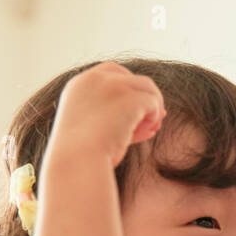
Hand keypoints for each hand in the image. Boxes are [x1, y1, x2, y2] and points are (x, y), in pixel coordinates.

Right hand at [49, 61, 166, 167]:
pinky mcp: (129, 97)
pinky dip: (154, 117)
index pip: (111, 73)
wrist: (78, 162)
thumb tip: (157, 112)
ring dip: (153, 108)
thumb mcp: (95, 130)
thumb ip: (117, 116)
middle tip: (152, 121)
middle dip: (144, 97)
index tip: (134, 110)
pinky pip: (152, 102)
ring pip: (147, 87)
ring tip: (151, 128)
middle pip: (132, 78)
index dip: (129, 89)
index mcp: (79, 85)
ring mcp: (112, 85)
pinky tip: (150, 131)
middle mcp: (94, 79)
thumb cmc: (84, 156)